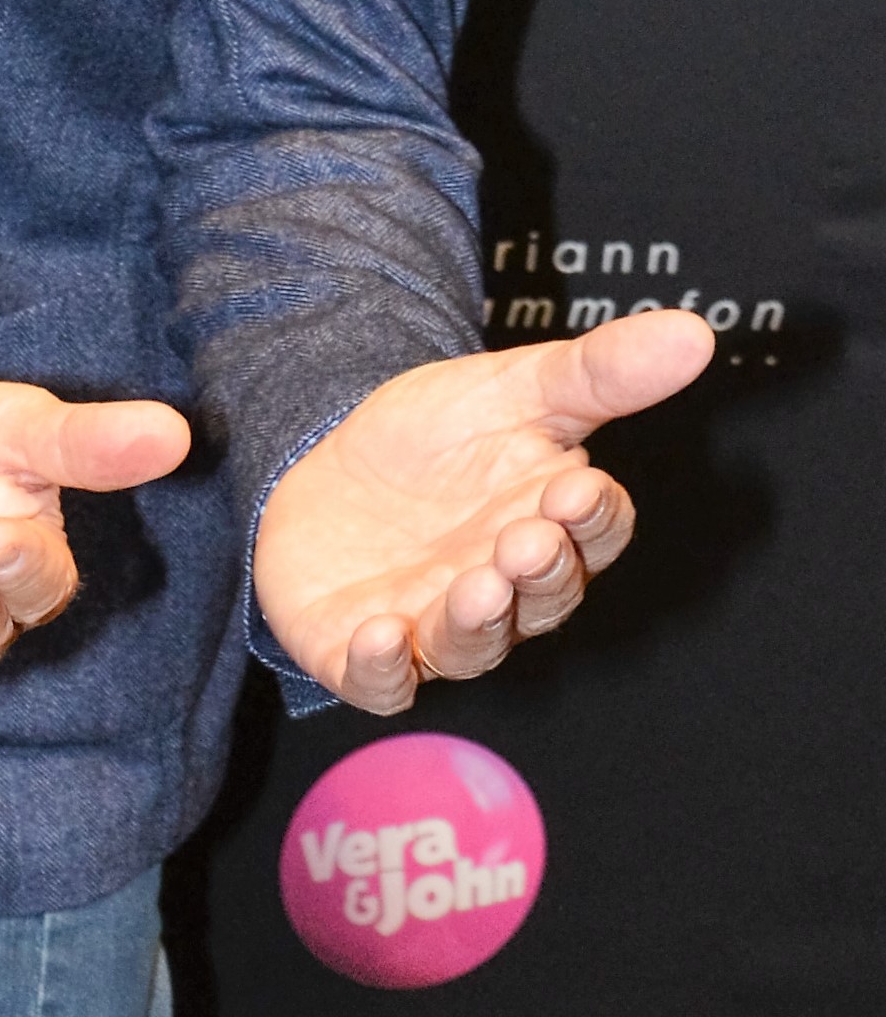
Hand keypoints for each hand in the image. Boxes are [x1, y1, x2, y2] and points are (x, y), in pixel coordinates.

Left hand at [252, 311, 714, 710]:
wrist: (322, 453)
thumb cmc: (434, 434)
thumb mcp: (512, 387)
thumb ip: (600, 370)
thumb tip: (696, 334)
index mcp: (552, 524)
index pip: (595, 532)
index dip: (592, 518)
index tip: (579, 488)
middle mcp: (504, 588)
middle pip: (542, 596)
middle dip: (540, 571)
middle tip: (528, 538)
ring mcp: (433, 626)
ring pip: (473, 645)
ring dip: (478, 622)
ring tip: (477, 588)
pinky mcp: (360, 653)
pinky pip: (381, 682)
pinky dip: (383, 669)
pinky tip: (381, 637)